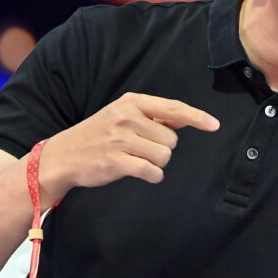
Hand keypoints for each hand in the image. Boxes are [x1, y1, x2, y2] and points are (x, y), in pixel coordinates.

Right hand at [38, 92, 219, 202]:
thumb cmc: (98, 136)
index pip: (173, 108)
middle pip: (172, 139)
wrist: (63, 156)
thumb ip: (153, 116)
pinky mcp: (116, 161)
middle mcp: (126, 117)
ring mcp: (120, 139)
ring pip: (164, 156)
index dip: (197, 117)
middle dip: (162, 148)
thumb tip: (186, 118)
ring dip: (156, 163)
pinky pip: (152, 171)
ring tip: (135, 159)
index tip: (215, 125)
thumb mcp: (122, 115)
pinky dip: (151, 175)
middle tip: (139, 149)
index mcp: (131, 102)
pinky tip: (137, 172)